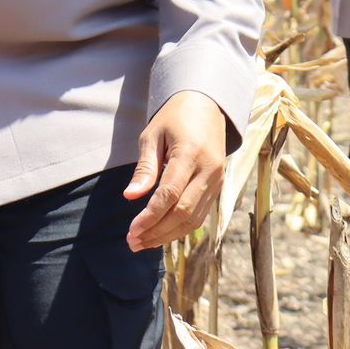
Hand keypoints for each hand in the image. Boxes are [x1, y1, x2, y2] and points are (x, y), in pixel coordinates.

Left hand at [124, 90, 226, 250]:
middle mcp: (209, 170)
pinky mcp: (218, 186)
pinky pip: (201, 214)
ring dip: (168, 235)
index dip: (150, 217)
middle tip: (133, 243)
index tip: (132, 231)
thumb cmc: (175, 118)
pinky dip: (181, 228)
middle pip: (183, 212)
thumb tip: (131, 196)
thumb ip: (145, 167)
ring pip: (194, 218)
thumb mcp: (153, 135)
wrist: (207, 105)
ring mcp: (217, 180)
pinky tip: (162, 233)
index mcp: (191, 154)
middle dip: (157, 232)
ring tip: (144, 242)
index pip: (169, 194)